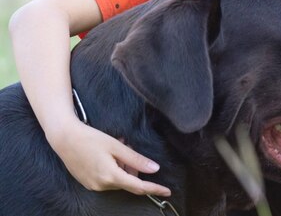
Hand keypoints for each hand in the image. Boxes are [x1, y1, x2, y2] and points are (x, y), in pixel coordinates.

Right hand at [48, 120, 170, 196]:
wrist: (64, 138)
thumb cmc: (91, 139)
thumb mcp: (117, 146)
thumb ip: (136, 159)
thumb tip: (155, 169)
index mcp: (111, 176)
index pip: (139, 186)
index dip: (154, 189)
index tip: (167, 191)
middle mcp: (102, 185)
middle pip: (128, 181)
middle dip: (134, 167)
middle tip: (127, 147)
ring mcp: (93, 186)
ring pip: (119, 179)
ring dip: (123, 167)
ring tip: (116, 148)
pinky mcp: (88, 183)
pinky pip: (108, 179)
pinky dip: (114, 169)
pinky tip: (108, 155)